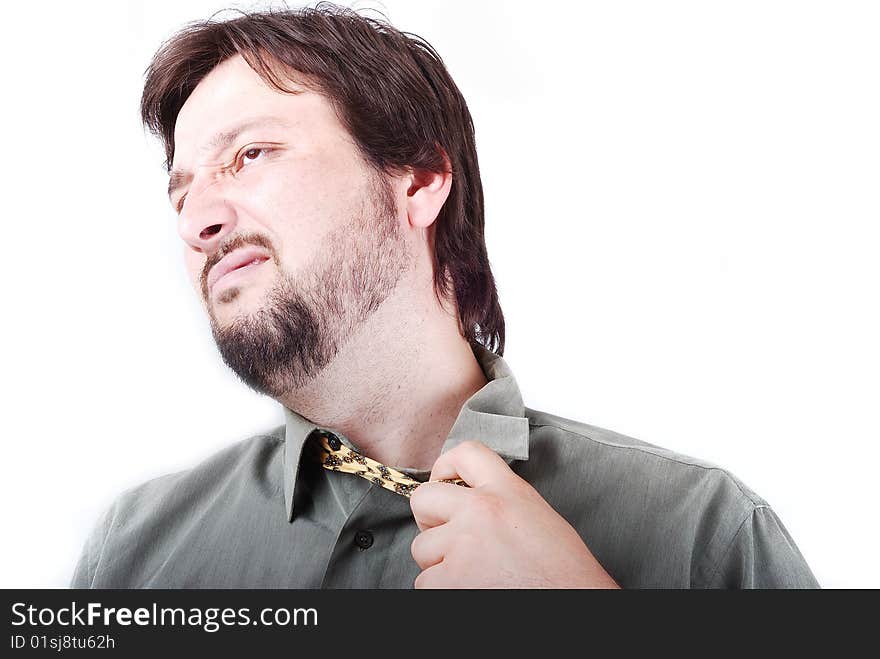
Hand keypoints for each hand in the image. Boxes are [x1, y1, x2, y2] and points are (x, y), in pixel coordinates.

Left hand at [409, 440, 619, 588]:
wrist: (577, 601)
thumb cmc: (564, 571)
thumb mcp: (537, 515)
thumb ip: (500, 500)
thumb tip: (466, 504)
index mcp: (508, 490)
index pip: (466, 452)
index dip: (445, 466)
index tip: (444, 481)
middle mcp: (481, 510)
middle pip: (424, 498)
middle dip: (429, 519)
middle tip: (447, 537)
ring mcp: (464, 544)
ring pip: (421, 548)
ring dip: (438, 563)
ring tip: (472, 573)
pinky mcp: (452, 579)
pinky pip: (425, 582)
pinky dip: (441, 590)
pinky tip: (470, 590)